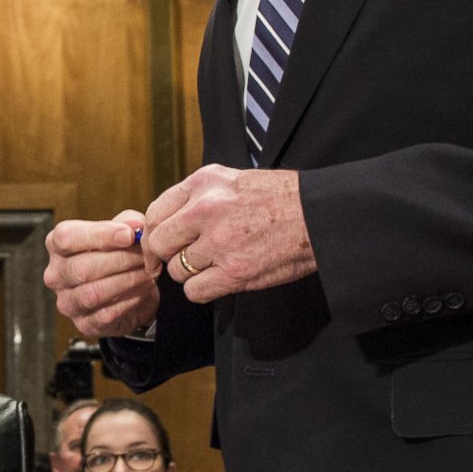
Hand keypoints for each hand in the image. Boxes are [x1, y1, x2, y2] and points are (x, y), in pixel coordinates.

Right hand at [44, 211, 158, 338]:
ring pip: (93, 293)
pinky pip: (106, 314)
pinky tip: (144, 289)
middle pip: (81, 268)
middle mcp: (56, 275)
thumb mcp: (123, 230)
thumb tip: (136, 227)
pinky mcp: (84, 324)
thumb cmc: (118, 254)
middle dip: (120, 260)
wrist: (128, 290)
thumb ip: (128, 223)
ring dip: (127, 281)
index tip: (129, 235)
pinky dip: (130, 300)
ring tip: (149, 272)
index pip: (66, 238)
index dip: (99, 235)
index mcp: (57, 246)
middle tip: (146, 255)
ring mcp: (67, 302)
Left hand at [141, 165, 317, 303]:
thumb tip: (168, 221)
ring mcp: (219, 242)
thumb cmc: (280, 198)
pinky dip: (203, 290)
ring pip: (177, 271)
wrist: (318, 215)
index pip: (155, 213)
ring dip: (191, 273)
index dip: (153, 234)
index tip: (160, 246)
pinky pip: (195, 291)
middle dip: (169, 255)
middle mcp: (206, 209)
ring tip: (216, 264)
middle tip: (185, 258)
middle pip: (159, 244)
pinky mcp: (234, 272)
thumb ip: (198, 197)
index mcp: (204, 183)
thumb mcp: (233, 180)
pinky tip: (220, 279)